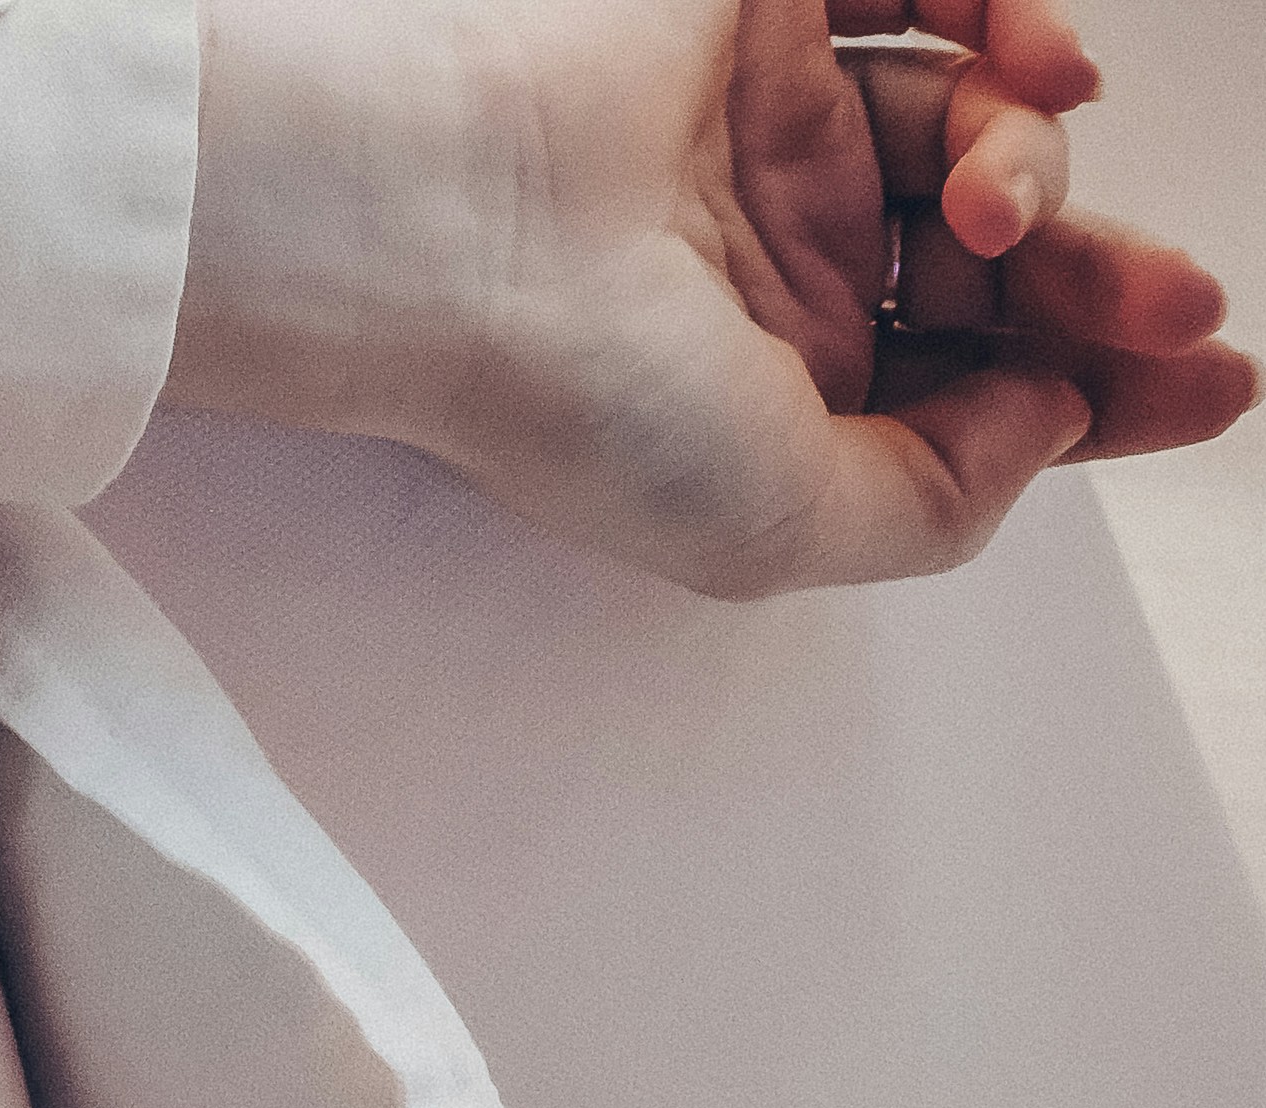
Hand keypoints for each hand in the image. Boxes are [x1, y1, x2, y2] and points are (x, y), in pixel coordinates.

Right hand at [178, 0, 1251, 597]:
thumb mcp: (777, 527)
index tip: (1215, 386)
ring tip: (1008, 194)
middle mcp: (770, 254)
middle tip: (1171, 305)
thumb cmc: (561, 385)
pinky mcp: (758, 4)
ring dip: (1041, 162)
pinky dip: (1016, 9)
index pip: (970, 379)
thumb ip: (940, 502)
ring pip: (981, 122)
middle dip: (1105, 283)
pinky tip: (1039, 69)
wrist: (445, 222)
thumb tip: (1047, 415)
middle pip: (999, 256)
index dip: (1105, 385)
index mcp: (761, 387)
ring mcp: (769, 123)